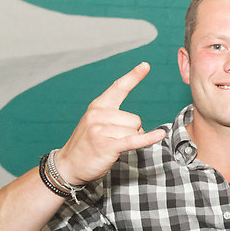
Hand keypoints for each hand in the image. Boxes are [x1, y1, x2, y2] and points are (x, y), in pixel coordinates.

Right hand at [55, 63, 166, 185]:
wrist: (69, 165)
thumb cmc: (88, 144)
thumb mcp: (97, 124)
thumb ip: (115, 117)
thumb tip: (138, 125)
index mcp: (98, 106)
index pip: (119, 87)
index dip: (133, 76)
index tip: (146, 65)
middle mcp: (98, 114)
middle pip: (135, 119)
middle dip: (132, 131)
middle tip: (114, 140)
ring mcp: (101, 129)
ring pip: (135, 131)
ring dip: (130, 141)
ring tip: (112, 146)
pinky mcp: (106, 145)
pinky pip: (134, 140)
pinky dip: (148, 139)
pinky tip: (160, 135)